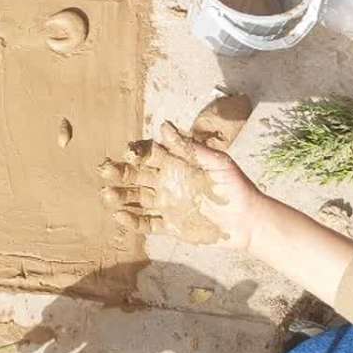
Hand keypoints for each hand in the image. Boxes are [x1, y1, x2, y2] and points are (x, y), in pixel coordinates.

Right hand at [98, 121, 262, 248]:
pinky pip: (147, 223)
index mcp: (176, 164)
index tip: (128, 152)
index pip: (149, 155)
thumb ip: (190, 148)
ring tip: (106, 195)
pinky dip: (132, 221)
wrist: (247, 219)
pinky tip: (120, 217)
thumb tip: (164, 126)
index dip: (137, 152)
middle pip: (136, 175)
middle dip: (120, 172)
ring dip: (120, 196)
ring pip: (136, 199)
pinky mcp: (169, 225)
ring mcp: (166, 204)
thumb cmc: (234, 186)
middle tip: (105, 171)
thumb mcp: (217, 161)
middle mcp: (166, 182)